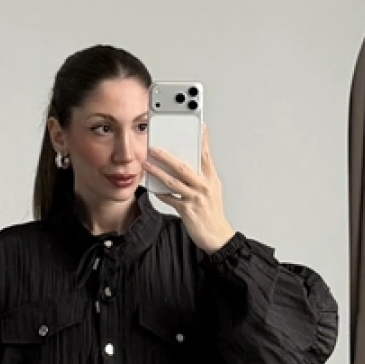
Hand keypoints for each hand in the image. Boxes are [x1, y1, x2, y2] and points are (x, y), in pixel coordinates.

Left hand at [141, 122, 235, 255]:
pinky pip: (170, 199)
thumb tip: (191, 163)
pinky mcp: (187, 210)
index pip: (205, 155)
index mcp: (211, 179)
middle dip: (166, 156)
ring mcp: (195, 198)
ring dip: (158, 172)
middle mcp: (204, 186)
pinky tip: (153, 187)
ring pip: (173, 182)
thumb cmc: (212, 213)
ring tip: (147, 165)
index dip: (201, 140)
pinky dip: (160, 193)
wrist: (217, 236)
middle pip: (183, 166)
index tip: (198, 127)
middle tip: (154, 148)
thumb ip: (203, 176)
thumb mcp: (212, 191)